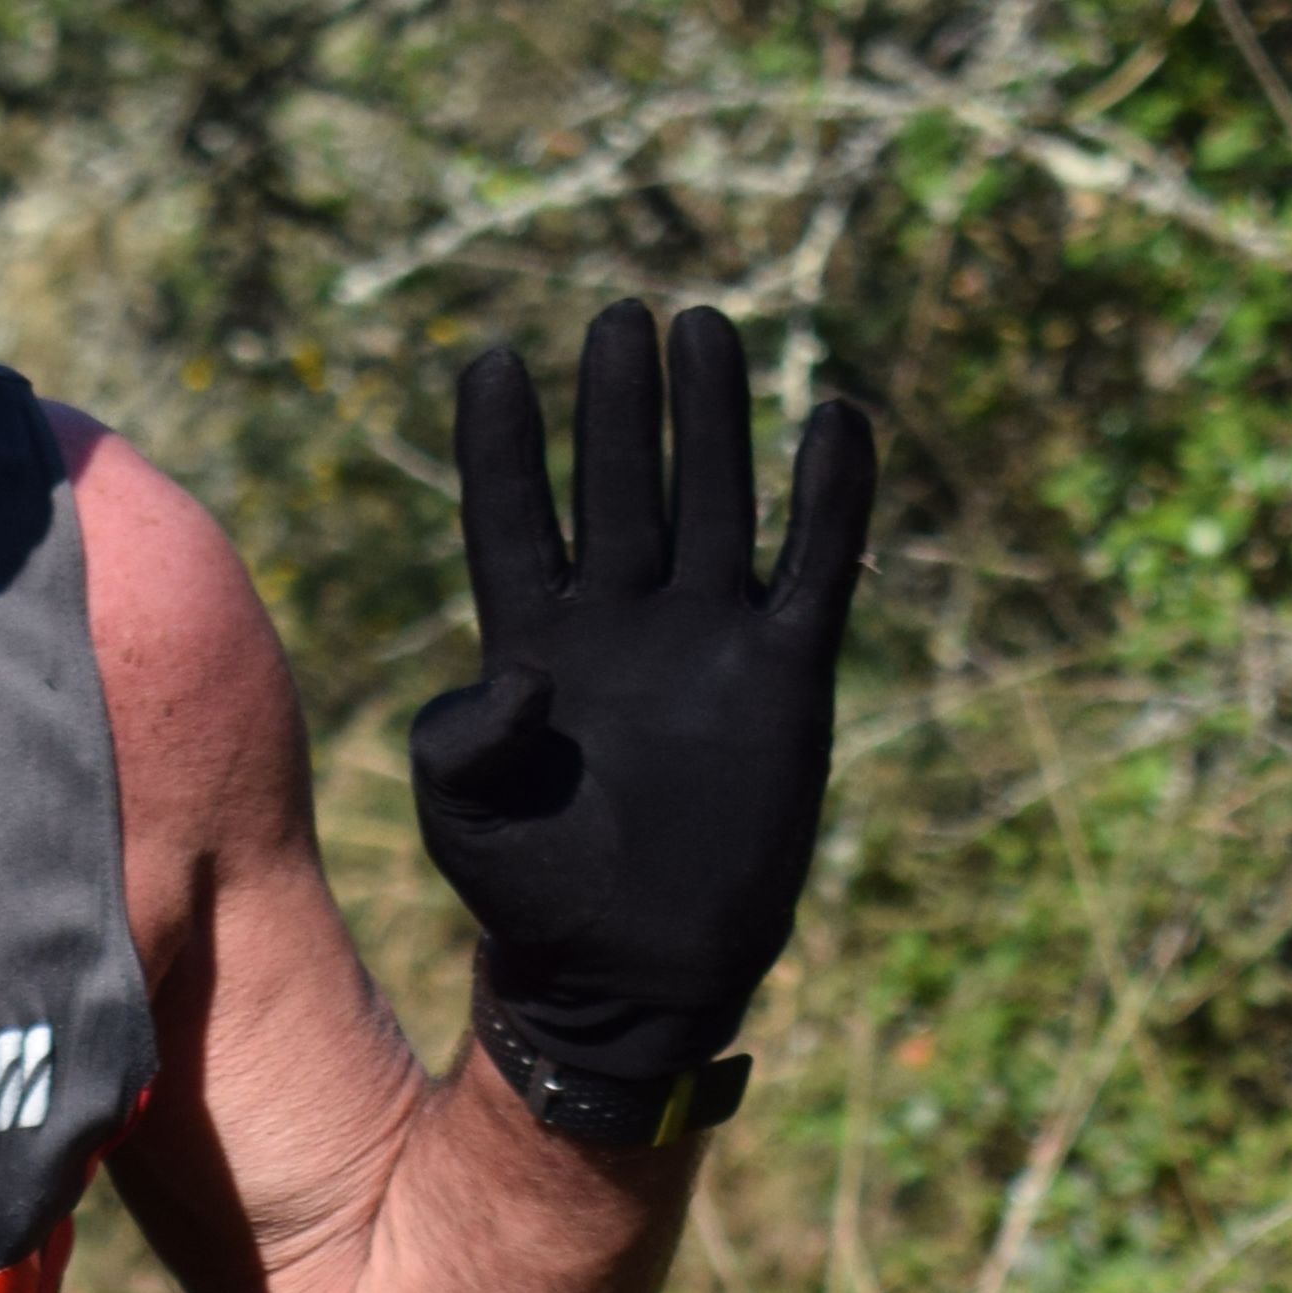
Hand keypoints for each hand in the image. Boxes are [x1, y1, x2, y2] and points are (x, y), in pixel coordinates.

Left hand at [409, 302, 874, 1099]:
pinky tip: (835, 417)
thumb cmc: (532, 900)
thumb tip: (517, 668)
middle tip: (621, 318)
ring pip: (712, 500)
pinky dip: (830, 497)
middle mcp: (621, 624)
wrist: (633, 973)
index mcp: (531, 645)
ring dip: (713, 419)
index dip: (500, 444)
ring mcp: (705, 640)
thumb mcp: (461, 827)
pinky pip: (816, 566)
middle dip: (618, 405)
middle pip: (619, 483)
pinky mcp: (785, 674)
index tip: (491, 361)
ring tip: (705, 329)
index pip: (510, 519)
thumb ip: (456, 743)